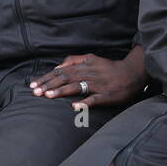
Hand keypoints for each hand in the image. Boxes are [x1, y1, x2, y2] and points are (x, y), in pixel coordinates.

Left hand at [30, 47, 146, 109]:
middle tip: (35, 92)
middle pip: (66, 78)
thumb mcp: (92, 58)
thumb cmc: (111, 68)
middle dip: (49, 85)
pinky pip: (94, 99)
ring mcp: (98, 85)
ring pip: (77, 87)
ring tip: (48, 96)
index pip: (61, 71)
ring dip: (62, 91)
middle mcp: (89, 74)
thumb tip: (59, 66)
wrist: (133, 72)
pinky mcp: (107, 95)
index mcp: (85, 66)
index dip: (46, 78)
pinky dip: (84, 102)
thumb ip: (75, 60)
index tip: (33, 85)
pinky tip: (74, 106)